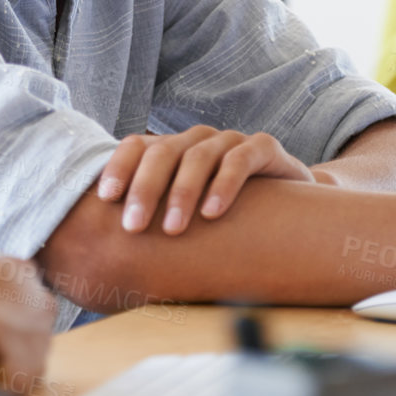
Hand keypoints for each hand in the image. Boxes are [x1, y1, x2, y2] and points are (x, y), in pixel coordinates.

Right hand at [0, 216, 53, 388]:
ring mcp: (44, 336)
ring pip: (25, 334)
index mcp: (25, 270)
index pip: (13, 270)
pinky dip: (8, 363)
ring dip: (7, 337)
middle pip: (24, 302)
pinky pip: (23, 363)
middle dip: (4, 309)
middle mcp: (43, 300)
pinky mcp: (38, 367)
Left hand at [95, 125, 311, 234]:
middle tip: (133, 227)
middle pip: (164, 152)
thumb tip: (106, 255)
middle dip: (145, 189)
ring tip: (173, 229)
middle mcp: (198, 140)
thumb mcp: (186, 214)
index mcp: (174, 149)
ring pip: (199, 156)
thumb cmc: (226, 217)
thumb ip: (154, 221)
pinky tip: (213, 213)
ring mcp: (231, 141)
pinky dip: (224, 185)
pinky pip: (240, 160)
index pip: (137, 145)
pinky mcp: (264, 147)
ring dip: (182, 193)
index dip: (119, 167)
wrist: (290, 208)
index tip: (105, 198)